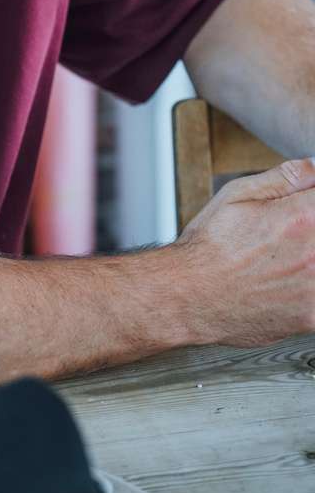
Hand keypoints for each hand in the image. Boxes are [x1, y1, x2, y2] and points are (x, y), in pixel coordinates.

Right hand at [174, 158, 314, 346]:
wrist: (190, 297)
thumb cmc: (210, 247)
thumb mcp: (239, 194)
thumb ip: (287, 177)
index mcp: (302, 217)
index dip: (310, 200)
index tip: (301, 208)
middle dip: (308, 228)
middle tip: (287, 233)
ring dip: (308, 256)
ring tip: (284, 256)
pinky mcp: (314, 316)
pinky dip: (307, 285)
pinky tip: (286, 280)